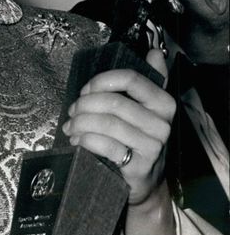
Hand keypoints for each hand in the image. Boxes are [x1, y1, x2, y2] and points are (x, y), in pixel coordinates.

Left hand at [64, 49, 176, 206]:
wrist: (141, 182)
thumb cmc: (134, 139)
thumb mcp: (142, 110)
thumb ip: (147, 81)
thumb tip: (153, 52)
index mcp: (163, 103)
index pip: (131, 79)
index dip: (102, 81)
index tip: (86, 89)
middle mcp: (162, 123)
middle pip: (113, 102)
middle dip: (84, 105)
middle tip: (72, 112)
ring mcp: (152, 146)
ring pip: (107, 124)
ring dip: (80, 123)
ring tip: (71, 127)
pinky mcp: (138, 166)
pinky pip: (105, 145)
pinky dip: (85, 140)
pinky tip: (77, 141)